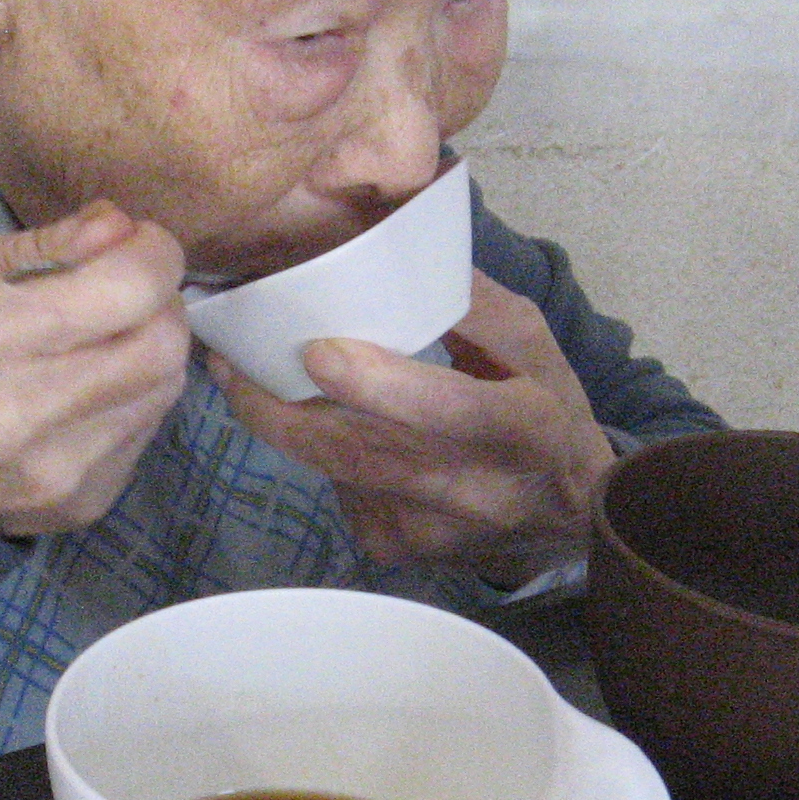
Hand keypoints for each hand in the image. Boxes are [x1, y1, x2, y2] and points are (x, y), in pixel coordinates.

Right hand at [0, 201, 190, 538]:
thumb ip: (36, 245)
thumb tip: (117, 224)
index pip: (127, 288)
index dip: (153, 254)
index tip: (138, 243)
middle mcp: (27, 410)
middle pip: (163, 344)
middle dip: (162, 301)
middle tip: (129, 290)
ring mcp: (58, 468)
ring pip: (164, 389)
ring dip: (151, 350)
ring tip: (107, 338)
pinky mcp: (79, 503)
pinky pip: (143, 433)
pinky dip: (132, 398)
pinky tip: (88, 390)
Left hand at [212, 271, 617, 584]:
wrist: (568, 519)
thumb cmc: (547, 414)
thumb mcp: (536, 348)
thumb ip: (477, 303)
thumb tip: (404, 249)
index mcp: (523, 427)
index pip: (452, 410)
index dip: (385, 386)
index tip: (318, 353)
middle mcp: (479, 490)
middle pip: (365, 454)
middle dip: (285, 410)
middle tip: (230, 363)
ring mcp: (433, 531)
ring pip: (339, 475)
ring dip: (283, 425)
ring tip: (241, 377)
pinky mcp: (400, 550)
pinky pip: (340, 493)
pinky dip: (320, 454)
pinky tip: (316, 423)